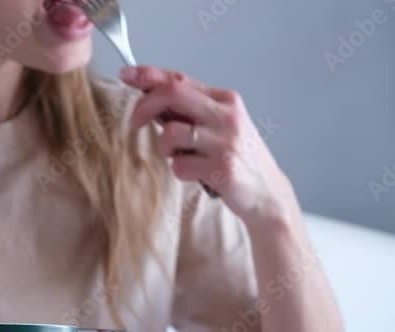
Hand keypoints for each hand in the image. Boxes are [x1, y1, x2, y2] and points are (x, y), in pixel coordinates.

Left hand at [120, 65, 291, 225]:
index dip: (148, 75)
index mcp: (226, 100)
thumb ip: (192, 110)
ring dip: (167, 149)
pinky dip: (181, 172)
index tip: (127, 75)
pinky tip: (198, 175)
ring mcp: (225, 142)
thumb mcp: (221, 125)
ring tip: (185, 158)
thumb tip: (152, 98)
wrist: (267, 194)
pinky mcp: (222, 168)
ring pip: (170, 133)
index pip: (180, 79)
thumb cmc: (239, 159)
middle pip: (172, 94)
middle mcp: (227, 116)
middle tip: (135, 122)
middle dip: (145, 106)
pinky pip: (179, 165)